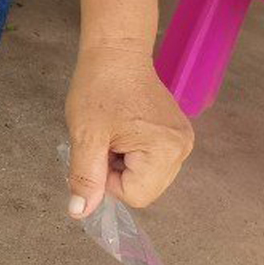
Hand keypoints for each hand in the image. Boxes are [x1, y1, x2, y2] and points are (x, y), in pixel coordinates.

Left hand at [65, 44, 193, 216]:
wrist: (115, 51)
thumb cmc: (98, 87)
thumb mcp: (86, 134)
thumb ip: (85, 177)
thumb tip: (81, 213)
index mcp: (166, 150)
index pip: (134, 196)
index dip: (108, 179)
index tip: (99, 148)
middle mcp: (182, 149)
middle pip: (144, 189)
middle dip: (117, 171)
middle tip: (105, 139)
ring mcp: (182, 141)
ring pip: (147, 177)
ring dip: (124, 163)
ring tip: (114, 132)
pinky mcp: (176, 134)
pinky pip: (152, 161)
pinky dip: (133, 153)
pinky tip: (124, 129)